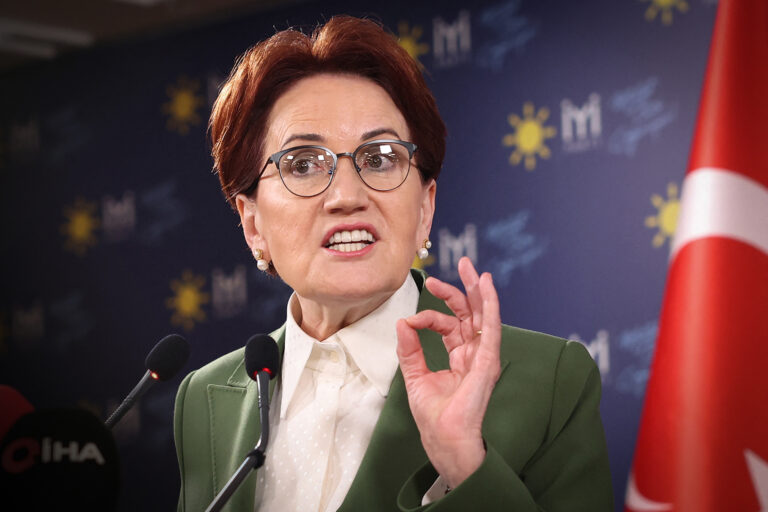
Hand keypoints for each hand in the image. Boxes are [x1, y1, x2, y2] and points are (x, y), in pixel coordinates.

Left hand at [396, 257, 501, 488]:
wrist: (445, 439)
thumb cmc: (435, 417)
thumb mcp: (415, 377)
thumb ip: (409, 350)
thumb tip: (402, 323)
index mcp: (460, 357)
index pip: (447, 325)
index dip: (429, 317)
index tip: (411, 322)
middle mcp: (474, 353)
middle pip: (470, 313)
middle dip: (463, 288)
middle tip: (459, 264)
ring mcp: (483, 356)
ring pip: (482, 315)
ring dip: (478, 290)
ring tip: (472, 267)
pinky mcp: (488, 361)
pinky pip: (490, 327)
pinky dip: (490, 305)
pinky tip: (486, 286)